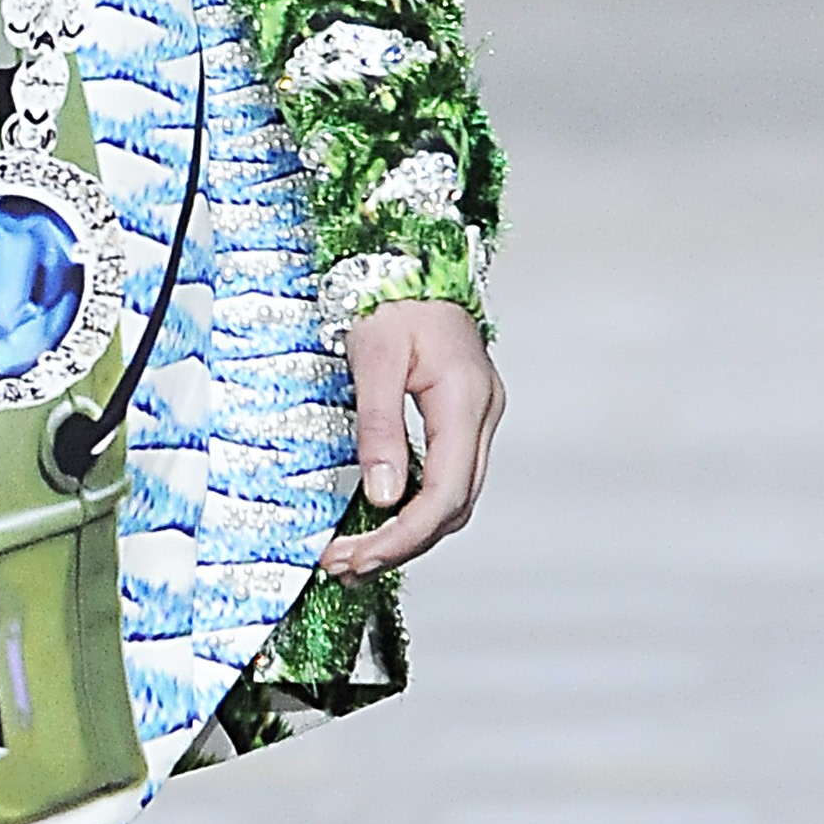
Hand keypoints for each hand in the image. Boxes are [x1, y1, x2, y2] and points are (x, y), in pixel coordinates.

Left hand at [318, 299, 503, 578]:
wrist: (414, 257)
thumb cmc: (391, 297)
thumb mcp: (374, 357)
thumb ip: (380, 427)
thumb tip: (383, 496)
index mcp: (465, 401)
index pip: (446, 494)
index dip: (403, 537)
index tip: (356, 557)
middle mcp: (482, 415)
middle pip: (453, 507)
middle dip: (400, 545)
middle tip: (341, 567)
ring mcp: (477, 418)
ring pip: (453, 499)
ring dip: (406, 534)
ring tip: (352, 556)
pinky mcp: (463, 418)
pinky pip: (446, 479)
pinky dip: (413, 509)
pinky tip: (377, 520)